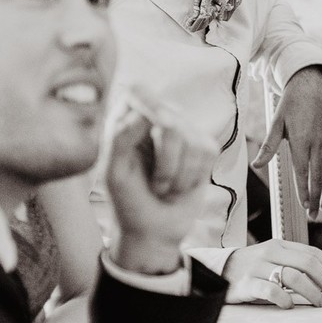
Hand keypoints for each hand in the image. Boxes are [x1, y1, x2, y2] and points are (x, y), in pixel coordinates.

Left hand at [105, 86, 217, 274]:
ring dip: (179, 176)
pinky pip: (208, 152)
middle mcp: (156, 120)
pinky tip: (181, 186)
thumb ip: (121, 138)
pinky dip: (194, 177)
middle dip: (165, 163)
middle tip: (156, 184)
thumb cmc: (128, 201)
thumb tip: (145, 113)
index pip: (139, 92)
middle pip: (171, 123)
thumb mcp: (114, 173)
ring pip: (192, 141)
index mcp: (127, 121)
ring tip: (165, 188)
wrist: (154, 230)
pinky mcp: (204, 148)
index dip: (147, 106)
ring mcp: (183, 132)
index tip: (149, 128)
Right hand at [222, 239, 321, 307]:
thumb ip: (292, 263)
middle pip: (306, 263)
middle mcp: (270, 252)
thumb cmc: (252, 267)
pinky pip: (271, 290)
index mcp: (279, 244)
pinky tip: (289, 305)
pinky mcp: (246, 283)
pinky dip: (284, 299)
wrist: (217, 270)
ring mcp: (258, 267)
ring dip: (311, 292)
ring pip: (293, 277)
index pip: (311, 252)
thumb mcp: (272, 258)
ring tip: (318, 303)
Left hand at [252, 66, 321, 218]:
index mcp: (301, 141)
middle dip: (316, 198)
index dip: (304, 192)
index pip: (303, 172)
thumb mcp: (276, 123)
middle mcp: (317, 143)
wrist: (312, 85)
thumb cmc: (291, 104)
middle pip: (318, 177)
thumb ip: (268, 147)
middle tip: (313, 216)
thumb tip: (255, 165)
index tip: (304, 207)